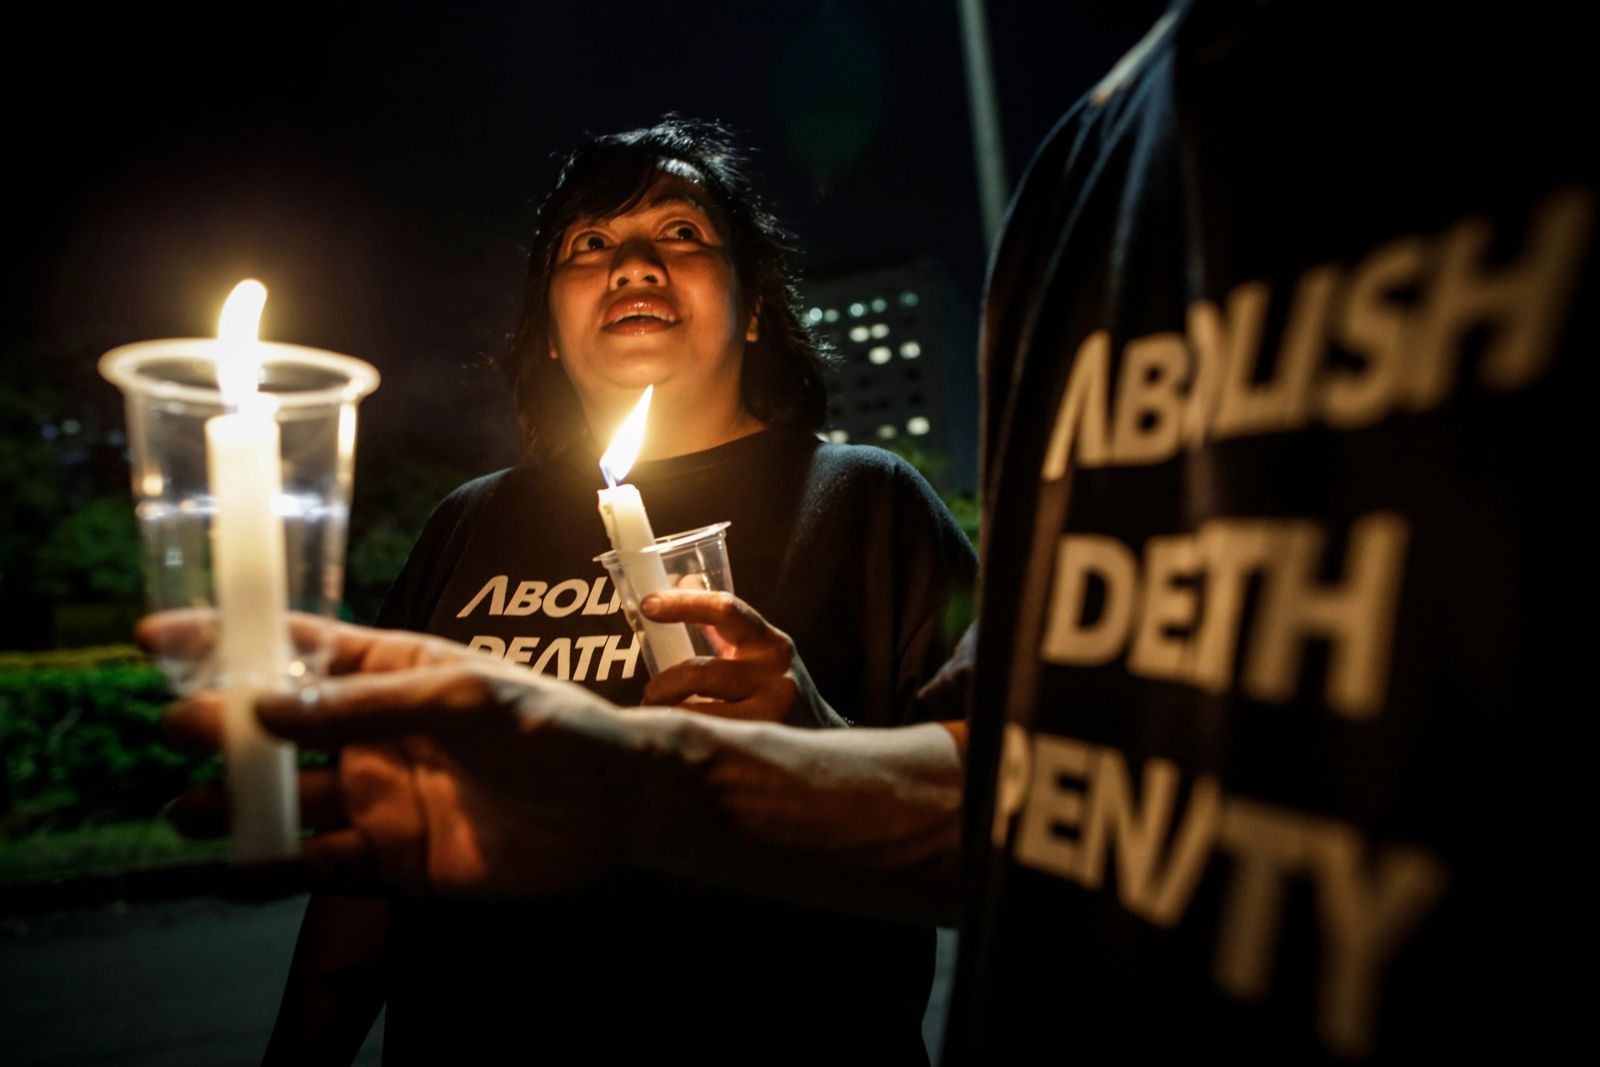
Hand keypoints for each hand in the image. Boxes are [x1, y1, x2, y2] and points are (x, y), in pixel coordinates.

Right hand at [144, 612, 666, 896]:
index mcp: (394, 672)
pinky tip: (235, 870)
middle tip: (177, 729)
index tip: (158, 636)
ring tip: (190, 810)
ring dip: (238, 806)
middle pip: (280, 731)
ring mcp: (383, 797)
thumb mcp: (465, 697)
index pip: (299, 650)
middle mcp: (377, 733)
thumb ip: (369, 703)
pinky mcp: (396, 860)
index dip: (230, 641)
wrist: (617, 804)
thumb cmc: (554, 726)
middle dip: (224, 729)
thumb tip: (267, 709)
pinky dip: (275, 869)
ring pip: (290, 801)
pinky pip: (320, 866)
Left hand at [639, 590, 849, 727]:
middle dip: (664, 685)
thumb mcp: (757, 653)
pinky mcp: (762, 742)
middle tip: (650, 695)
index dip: (684, 604)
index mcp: (769, 642)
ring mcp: (772, 710)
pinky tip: (683, 740)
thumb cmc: (776, 690)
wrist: (818, 736)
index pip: (726, 608)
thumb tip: (687, 579)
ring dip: (671, 714)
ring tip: (662, 719)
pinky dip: (687, 735)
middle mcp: (774, 672)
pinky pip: (708, 736)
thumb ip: (721, 624)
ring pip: (700, 711)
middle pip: (702, 672)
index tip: (649, 605)